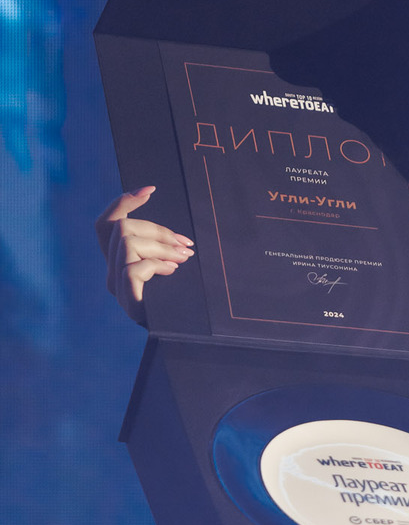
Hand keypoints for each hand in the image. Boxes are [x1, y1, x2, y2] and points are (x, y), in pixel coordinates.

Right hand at [95, 187, 193, 317]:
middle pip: (121, 229)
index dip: (124, 203)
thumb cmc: (185, 304)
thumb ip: (164, 251)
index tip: (151, 189)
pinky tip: (172, 272)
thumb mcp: (172, 268)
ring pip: (127, 243)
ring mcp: (117, 287)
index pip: (107, 224)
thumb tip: (177, 237)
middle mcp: (112, 274)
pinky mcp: (128, 299)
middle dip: (157, 229)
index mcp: (120, 264)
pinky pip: (134, 268)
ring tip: (183, 259)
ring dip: (161, 246)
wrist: (186, 335)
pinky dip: (156, 265)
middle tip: (185, 244)